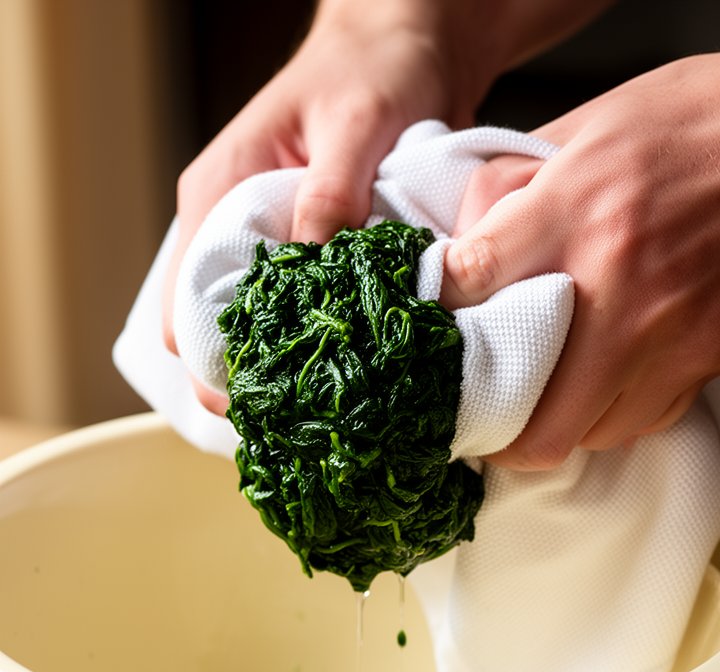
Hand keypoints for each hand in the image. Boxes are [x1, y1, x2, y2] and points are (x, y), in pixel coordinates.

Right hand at [161, 0, 494, 393]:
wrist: (404, 48)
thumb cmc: (372, 70)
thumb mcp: (356, 123)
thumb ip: (332, 191)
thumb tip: (313, 261)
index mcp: (215, 196)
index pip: (182, 304)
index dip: (208, 362)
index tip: (254, 401)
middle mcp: (228, 229)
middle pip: (211, 331)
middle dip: (249, 376)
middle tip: (299, 418)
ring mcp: (264, 246)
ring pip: (252, 330)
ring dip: (283, 366)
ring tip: (322, 406)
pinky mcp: (302, 256)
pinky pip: (295, 314)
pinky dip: (314, 343)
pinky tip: (345, 368)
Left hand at [442, 55, 719, 468]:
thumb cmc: (688, 124)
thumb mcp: (588, 126)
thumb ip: (510, 183)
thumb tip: (453, 237)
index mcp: (575, 212)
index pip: (469, 285)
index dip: (436, 314)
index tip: (428, 328)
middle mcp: (616, 289)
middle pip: (527, 417)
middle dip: (490, 428)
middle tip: (474, 412)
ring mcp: (665, 336)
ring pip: (582, 435)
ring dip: (548, 425)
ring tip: (532, 400)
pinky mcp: (702, 359)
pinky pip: (637, 422)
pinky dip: (605, 416)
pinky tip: (594, 385)